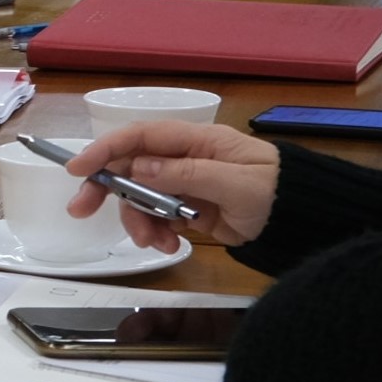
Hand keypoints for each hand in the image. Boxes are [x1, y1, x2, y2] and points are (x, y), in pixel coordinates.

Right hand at [62, 121, 278, 249]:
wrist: (304, 221)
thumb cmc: (279, 193)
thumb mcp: (236, 183)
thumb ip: (187, 174)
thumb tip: (139, 168)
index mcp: (197, 141)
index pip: (142, 137)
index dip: (106, 148)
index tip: (78, 169)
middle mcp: (185, 159)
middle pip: (130, 167)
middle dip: (106, 189)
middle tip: (81, 211)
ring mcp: (185, 185)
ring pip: (140, 198)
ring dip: (138, 221)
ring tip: (153, 243)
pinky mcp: (189, 209)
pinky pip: (157, 218)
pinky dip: (155, 233)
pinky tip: (168, 245)